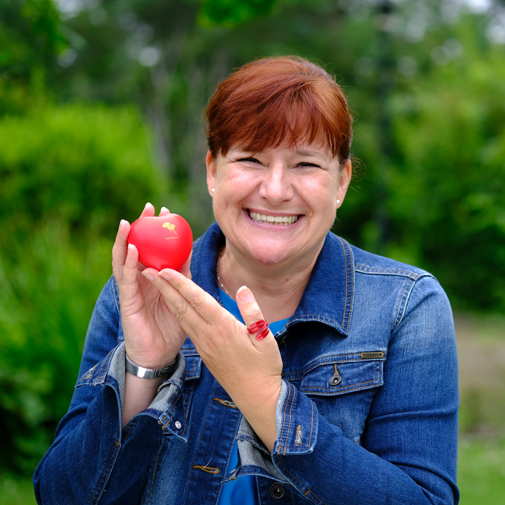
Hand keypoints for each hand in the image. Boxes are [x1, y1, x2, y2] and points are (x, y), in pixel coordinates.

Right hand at [112, 203, 189, 368]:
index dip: (158, 228)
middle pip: (137, 246)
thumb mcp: (183, 295)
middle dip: (140, 226)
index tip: (166, 211)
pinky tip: (133, 249)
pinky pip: (126, 278)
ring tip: (128, 222)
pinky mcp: (127, 300)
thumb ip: (184, 275)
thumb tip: (190, 252)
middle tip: (147, 208)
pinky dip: (129, 262)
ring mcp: (132, 288)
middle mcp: (141, 278)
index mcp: (154, 276)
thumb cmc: (172, 325)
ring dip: (126, 240)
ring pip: (124, 259)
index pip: (154, 247)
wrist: (160, 353)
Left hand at [144, 268, 282, 448]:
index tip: (166, 270)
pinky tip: (174, 306)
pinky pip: (186, 327)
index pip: (198, 300)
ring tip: (157, 284)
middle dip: (165, 288)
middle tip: (150, 271)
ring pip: (181, 317)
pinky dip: (177, 313)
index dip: (181, 284)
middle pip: (183, 307)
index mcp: (224, 328)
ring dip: (167, 299)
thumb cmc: (264, 367)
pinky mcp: (203, 352)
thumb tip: (243, 289)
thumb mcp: (266, 338)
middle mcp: (209, 335)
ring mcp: (204, 344)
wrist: (255, 396)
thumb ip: (253, 312)